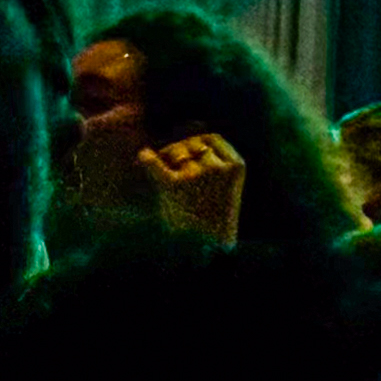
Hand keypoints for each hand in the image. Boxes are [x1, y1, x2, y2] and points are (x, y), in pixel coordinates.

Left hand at [140, 132, 245, 246]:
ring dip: (167, 159)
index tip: (185, 156)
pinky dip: (147, 160)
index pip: (213, 138)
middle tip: (169, 166)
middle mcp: (220, 167)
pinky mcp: (175, 185)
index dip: (195, 142)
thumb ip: (213, 162)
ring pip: (177, 153)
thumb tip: (189, 127)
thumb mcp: (224, 189)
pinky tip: (142, 157)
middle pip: (193, 143)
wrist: (207, 252)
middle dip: (178, 150)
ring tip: (164, 177)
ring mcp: (198, 175)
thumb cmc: (213, 221)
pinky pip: (156, 165)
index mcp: (237, 166)